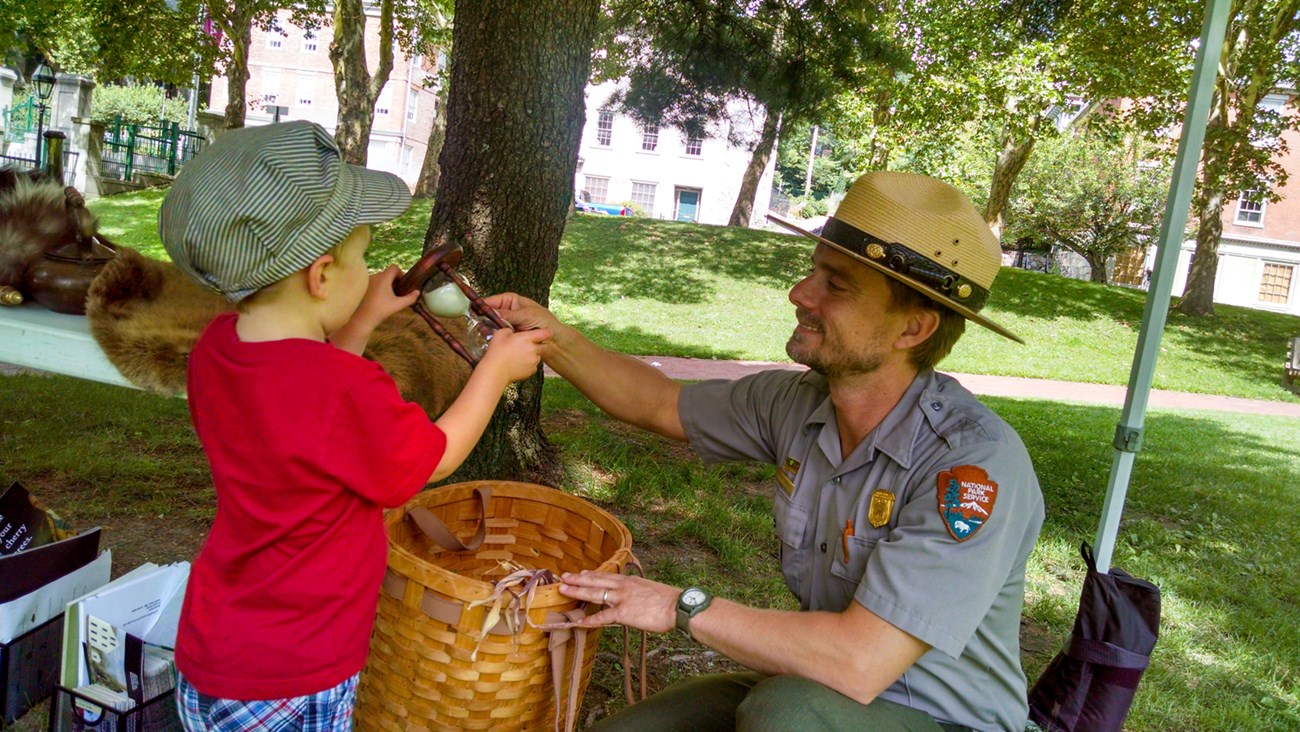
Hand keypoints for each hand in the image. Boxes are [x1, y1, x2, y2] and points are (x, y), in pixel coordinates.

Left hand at [352, 265, 419, 327]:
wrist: (362, 318)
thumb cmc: (381, 311)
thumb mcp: (398, 305)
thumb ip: (410, 298)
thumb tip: (417, 292)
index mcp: (383, 278)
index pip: (394, 267)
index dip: (400, 274)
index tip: (402, 284)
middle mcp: (374, 276)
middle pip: (387, 273)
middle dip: (393, 281)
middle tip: (396, 293)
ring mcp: (366, 281)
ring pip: (379, 278)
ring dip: (385, 285)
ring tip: (387, 297)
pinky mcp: (361, 286)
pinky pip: (372, 283)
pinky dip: (377, 288)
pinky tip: (377, 299)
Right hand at [477, 327, 551, 382]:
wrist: (495, 372)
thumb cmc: (497, 352)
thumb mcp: (500, 334)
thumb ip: (510, 329)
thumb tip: (512, 332)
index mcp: (527, 339)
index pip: (545, 333)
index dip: (545, 332)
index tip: (542, 332)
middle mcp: (534, 350)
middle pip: (538, 345)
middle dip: (532, 345)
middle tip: (519, 346)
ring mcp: (534, 361)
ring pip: (535, 355)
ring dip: (529, 355)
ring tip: (516, 356)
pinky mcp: (532, 372)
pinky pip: (532, 365)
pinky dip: (527, 364)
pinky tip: (516, 364)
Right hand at [482, 292, 561, 332]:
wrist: (553, 339)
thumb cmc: (543, 321)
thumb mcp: (526, 315)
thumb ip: (509, 315)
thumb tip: (494, 313)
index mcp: (513, 301)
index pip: (495, 300)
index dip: (485, 303)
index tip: (474, 307)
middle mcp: (509, 311)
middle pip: (492, 312)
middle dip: (483, 316)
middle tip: (474, 320)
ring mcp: (508, 323)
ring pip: (493, 323)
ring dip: (487, 326)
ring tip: (479, 329)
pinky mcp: (509, 334)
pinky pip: (498, 333)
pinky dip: (493, 335)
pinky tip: (487, 338)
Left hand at [558, 570, 678, 633]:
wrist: (678, 607)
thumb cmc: (669, 601)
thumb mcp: (651, 590)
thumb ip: (640, 591)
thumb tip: (637, 597)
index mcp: (631, 580)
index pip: (607, 576)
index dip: (592, 574)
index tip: (582, 572)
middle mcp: (623, 586)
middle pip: (596, 580)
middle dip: (578, 579)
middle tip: (564, 576)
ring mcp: (622, 598)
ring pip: (594, 593)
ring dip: (577, 591)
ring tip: (563, 589)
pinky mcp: (623, 612)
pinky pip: (602, 617)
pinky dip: (589, 619)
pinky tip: (578, 622)